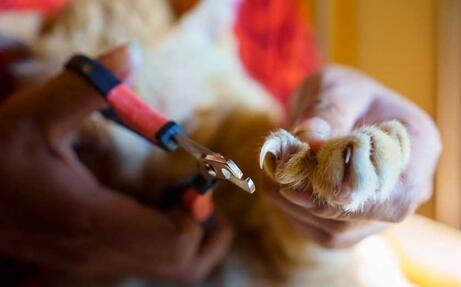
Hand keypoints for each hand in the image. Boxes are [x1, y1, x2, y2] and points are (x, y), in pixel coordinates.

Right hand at [0, 45, 231, 282]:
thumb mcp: (36, 115)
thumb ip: (86, 88)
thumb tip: (131, 55)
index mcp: (95, 221)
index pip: (174, 242)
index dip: (197, 213)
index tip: (194, 181)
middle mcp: (100, 252)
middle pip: (181, 266)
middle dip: (204, 232)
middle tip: (199, 193)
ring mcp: (93, 262)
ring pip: (166, 271)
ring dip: (189, 240)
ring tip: (188, 203)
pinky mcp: (87, 259)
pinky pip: (144, 264)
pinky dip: (165, 243)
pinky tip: (157, 210)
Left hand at [266, 66, 440, 247]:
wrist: (335, 109)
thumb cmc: (342, 92)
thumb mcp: (334, 87)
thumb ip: (326, 110)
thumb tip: (311, 140)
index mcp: (418, 146)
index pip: (399, 194)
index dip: (357, 196)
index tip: (311, 177)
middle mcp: (408, 186)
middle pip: (366, 218)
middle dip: (316, 199)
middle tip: (277, 175)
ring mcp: (382, 208)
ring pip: (339, 231)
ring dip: (298, 207)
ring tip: (271, 176)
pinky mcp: (355, 222)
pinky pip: (324, 233)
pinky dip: (295, 214)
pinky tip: (278, 188)